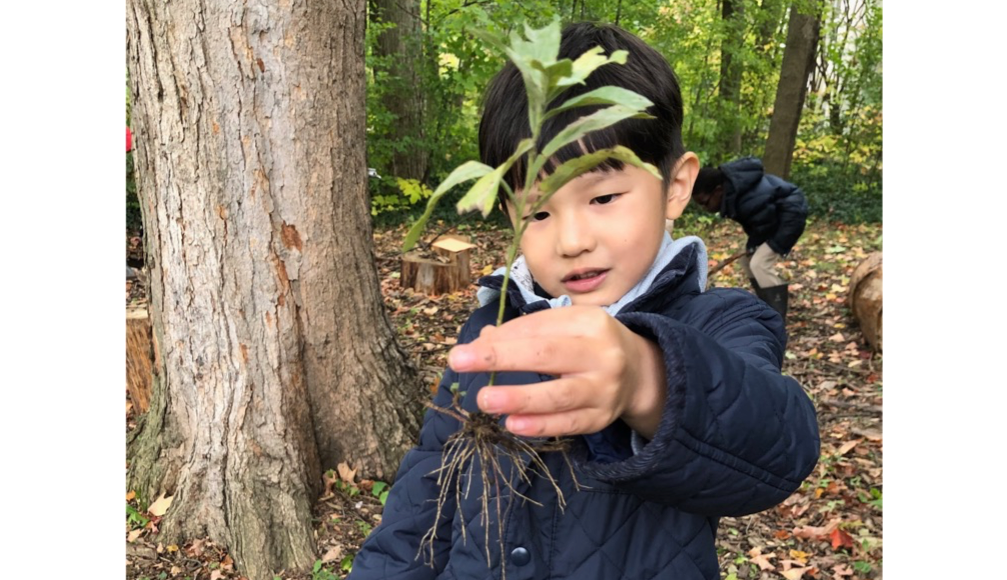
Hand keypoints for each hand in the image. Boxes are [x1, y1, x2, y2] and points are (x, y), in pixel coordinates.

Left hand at [447, 306, 666, 438]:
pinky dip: (539, 425)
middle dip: (500, 357)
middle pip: (546, 355)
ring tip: (484, 400)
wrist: (639, 372)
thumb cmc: (589, 344)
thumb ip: (527, 332)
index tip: (467, 348)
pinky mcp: (601, 418)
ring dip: (517, 397)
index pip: (538, 328)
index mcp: (590, 322)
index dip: (501, 338)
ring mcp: (604, 388)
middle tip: (458, 361)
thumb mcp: (566, 327)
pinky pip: (568, 424)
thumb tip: (483, 340)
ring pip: (558, 395)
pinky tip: (513, 425)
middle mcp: (601, 353)